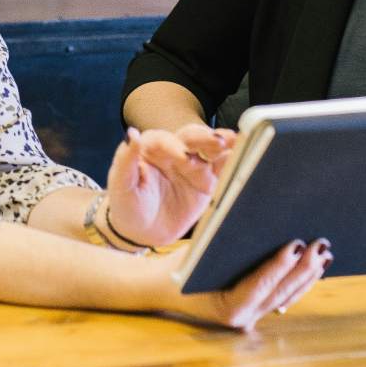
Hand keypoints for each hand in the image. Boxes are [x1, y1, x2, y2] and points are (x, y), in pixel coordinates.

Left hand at [103, 124, 237, 248]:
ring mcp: (193, 165)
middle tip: (218, 141)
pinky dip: (233, 161)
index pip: (163, 140)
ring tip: (236, 141)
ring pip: (209, 149)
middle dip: (204, 138)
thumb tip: (131, 134)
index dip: (173, 146)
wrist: (142, 232)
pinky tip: (244, 155)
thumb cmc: (128, 206)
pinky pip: (222, 168)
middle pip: (191, 138)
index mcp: (151, 148)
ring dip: (223, 144)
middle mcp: (174, 152)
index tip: (182, 157)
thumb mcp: (121, 186)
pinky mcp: (207, 181)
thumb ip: (125, 160)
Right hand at [159, 238, 331, 331]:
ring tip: (325, 253)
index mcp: (227, 308)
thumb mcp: (197, 254)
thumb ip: (225, 244)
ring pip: (287, 296)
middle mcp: (243, 319)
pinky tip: (315, 267)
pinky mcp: (257, 310)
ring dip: (308, 275)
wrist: (164, 289)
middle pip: (280, 292)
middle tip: (321, 245)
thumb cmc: (179, 267)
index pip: (258, 285)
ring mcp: (252, 317)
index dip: (279, 266)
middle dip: (303, 269)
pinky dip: (300, 281)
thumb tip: (259, 221)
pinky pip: (284, 297)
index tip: (297, 245)